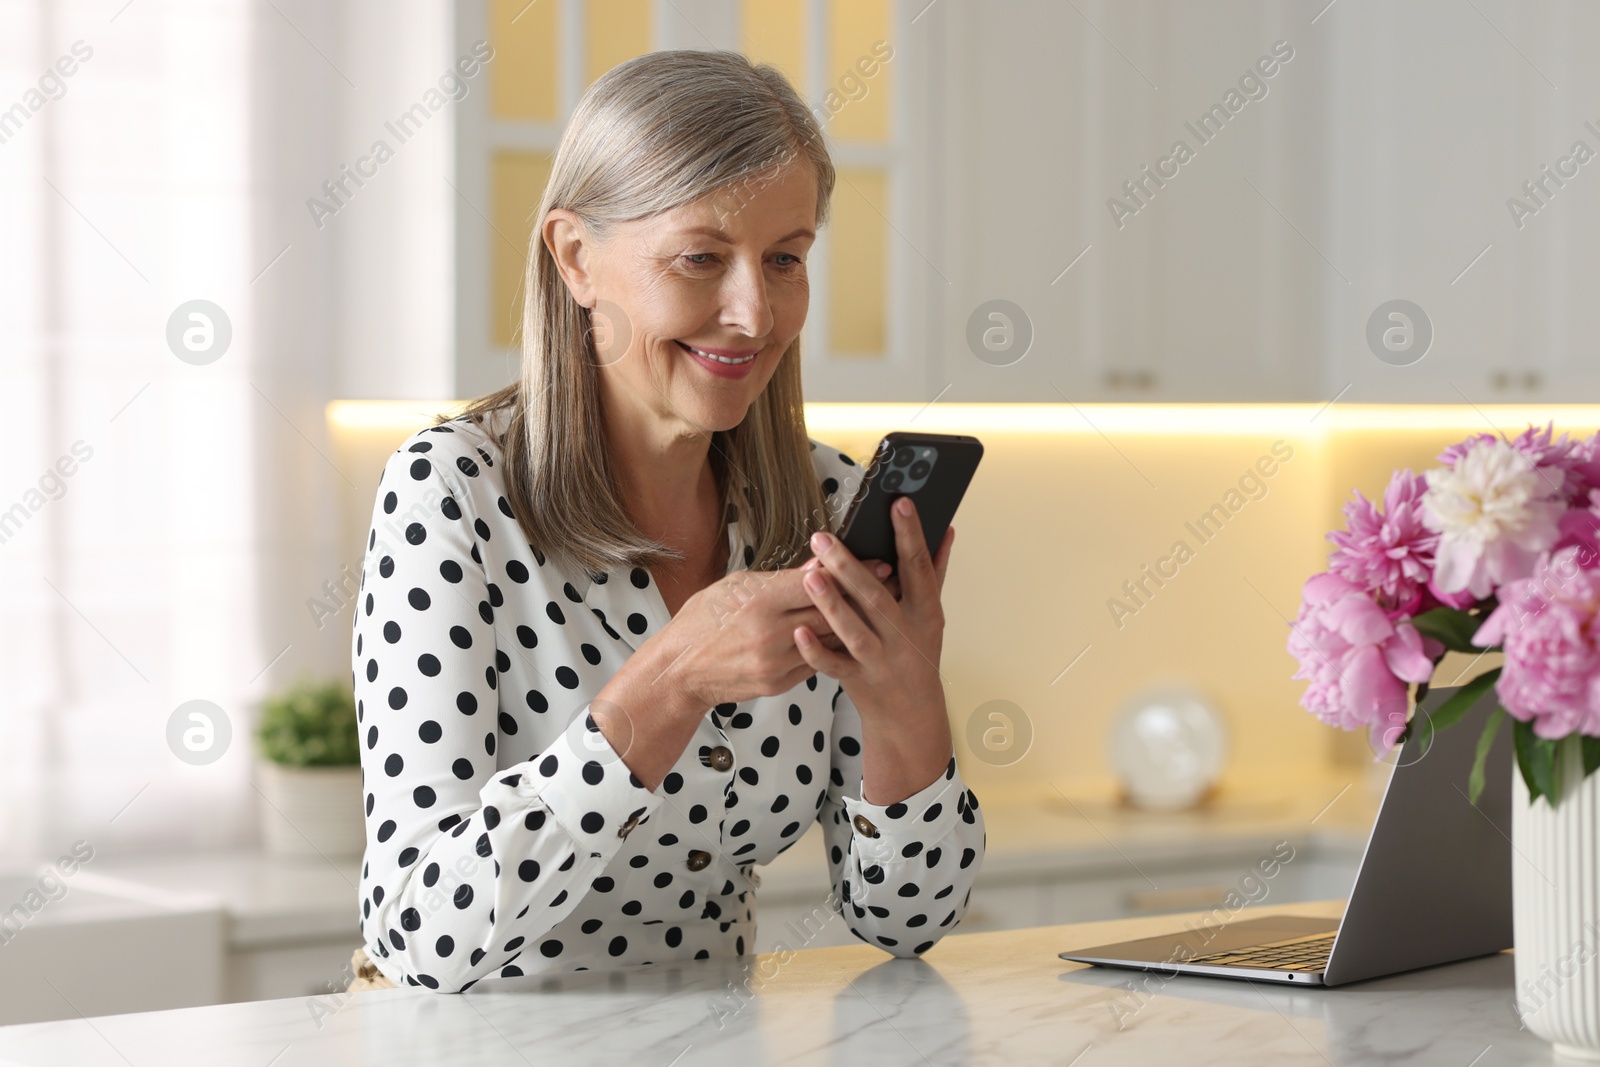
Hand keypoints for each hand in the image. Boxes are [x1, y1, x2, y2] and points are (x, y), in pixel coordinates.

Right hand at [592, 552, 888, 791]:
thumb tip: (820, 562)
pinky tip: (850, 635)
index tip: (878, 561)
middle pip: (831, 611)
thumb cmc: (704, 620)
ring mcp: (777, 662)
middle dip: (861, 596)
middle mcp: (771, 633)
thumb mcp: (737, 585)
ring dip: (854, 623)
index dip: (850, 571)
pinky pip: (817, 660)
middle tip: (889, 582)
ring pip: (829, 639)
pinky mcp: (780, 683)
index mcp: (759, 600)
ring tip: (878, 608)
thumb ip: (782, 578)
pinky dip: (832, 646)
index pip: (816, 581)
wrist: (680, 671)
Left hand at [793, 498, 955, 802]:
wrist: (912, 716)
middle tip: (823, 538)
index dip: (911, 535)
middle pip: (878, 598)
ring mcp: (881, 661)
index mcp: (925, 613)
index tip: (899, 503)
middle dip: (850, 567)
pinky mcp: (859, 681)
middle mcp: (905, 636)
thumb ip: (936, 572)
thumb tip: (947, 530)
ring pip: (855, 632)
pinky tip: (799, 631)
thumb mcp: (932, 615)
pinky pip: (835, 666)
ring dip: (832, 604)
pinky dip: (817, 651)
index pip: (919, 568)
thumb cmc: (919, 654)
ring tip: (809, 576)